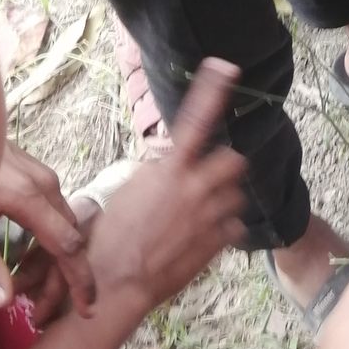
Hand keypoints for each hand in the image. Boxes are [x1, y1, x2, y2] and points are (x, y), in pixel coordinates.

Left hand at [0, 141, 95, 317]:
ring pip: (63, 225)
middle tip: (39, 313)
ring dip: (53, 260)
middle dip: (62, 279)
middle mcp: (46, 184)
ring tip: (29, 290)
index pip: (68, 246)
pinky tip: (26, 258)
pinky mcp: (36, 173)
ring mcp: (43, 175)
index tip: (87, 310)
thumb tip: (4, 302)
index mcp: (30, 198)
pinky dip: (48, 240)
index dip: (79, 281)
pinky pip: (53, 211)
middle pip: (69, 238)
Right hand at [84, 60, 245, 321]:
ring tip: (202, 210)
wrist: (118, 282)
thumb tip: (170, 163)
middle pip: (233, 159)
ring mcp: (210, 216)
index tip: (226, 66)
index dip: (213, 90)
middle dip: (224, 165)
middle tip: (208, 176)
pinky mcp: (218, 242)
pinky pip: (234, 225)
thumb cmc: (112, 236)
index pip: (196, 120)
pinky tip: (202, 236)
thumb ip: (158, 173)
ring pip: (237, 193)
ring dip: (224, 197)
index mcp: (170, 170)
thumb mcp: (128, 191)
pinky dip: (223, 227)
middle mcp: (196, 187)